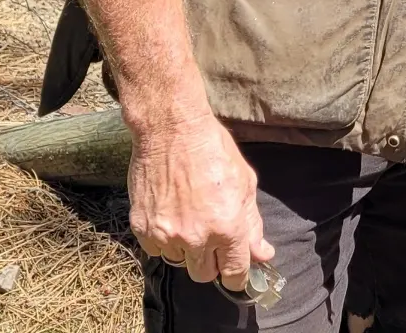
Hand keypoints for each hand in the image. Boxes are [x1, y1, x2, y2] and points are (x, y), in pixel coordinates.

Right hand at [129, 110, 274, 293]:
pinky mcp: (143, 228)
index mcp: (226, 228)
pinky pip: (156, 250)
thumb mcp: (245, 185)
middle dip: (211, 262)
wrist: (171, 129)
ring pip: (179, 262)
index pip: (234, 274)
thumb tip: (262, 254)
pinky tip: (171, 215)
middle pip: (204, 275)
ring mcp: (166, 234)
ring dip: (186, 249)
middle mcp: (195, 237)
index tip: (236, 271)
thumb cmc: (213, 151)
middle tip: (212, 239)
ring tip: (189, 219)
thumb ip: (252, 225)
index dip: (238, 275)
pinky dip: (164, 239)